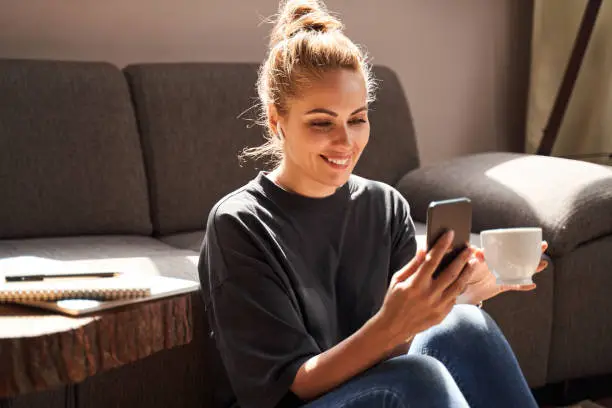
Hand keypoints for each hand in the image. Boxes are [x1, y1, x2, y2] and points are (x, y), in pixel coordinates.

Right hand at [375, 230, 478, 350]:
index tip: (450, 234)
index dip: (442, 245)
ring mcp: (437, 306)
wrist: (393, 327)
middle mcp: (429, 295)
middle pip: (451, 272)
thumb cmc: (393, 301)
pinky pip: (454, 298)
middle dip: (462, 257)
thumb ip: (412, 265)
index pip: (432, 260)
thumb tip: (423, 250)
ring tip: (472, 262)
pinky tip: (461, 279)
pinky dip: (458, 287)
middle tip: (469, 247)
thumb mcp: (397, 280)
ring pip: (458, 286)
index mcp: (416, 284)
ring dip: (466, 272)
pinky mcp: (442, 315)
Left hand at [457, 241, 548, 304]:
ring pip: (524, 270)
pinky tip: (532, 284)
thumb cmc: (468, 272)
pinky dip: (524, 285)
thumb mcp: (471, 262)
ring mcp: (506, 275)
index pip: (512, 247)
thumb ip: (474, 256)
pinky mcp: (505, 285)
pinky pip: (517, 285)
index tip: (532, 236)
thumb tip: (476, 251)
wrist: (466, 288)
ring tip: (543, 263)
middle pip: (523, 257)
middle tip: (543, 245)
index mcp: (498, 256)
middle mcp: (504, 264)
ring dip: (534, 267)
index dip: (523, 242)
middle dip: (534, 251)